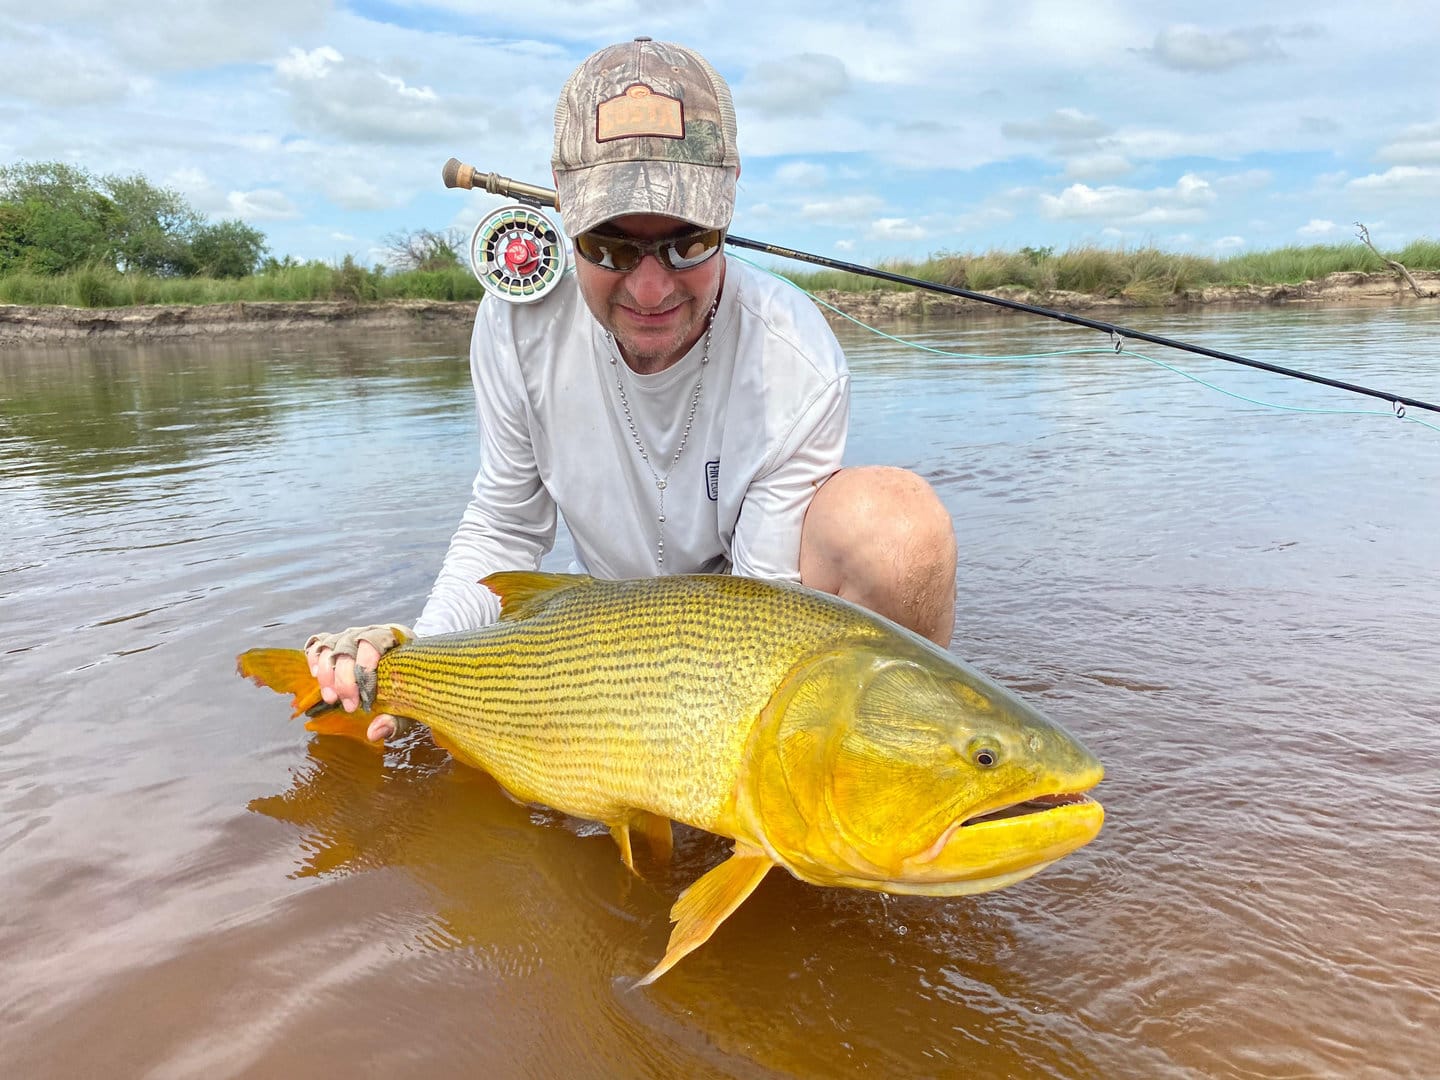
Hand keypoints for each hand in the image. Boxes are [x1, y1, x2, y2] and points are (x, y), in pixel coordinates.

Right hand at [303, 624, 412, 741]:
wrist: (410, 666)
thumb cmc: (409, 684)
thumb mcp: (409, 703)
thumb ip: (395, 719)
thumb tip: (373, 732)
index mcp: (394, 638)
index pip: (373, 644)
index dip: (364, 671)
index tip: (363, 700)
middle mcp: (371, 632)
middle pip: (348, 646)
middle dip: (344, 679)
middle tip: (348, 706)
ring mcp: (352, 636)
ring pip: (330, 645)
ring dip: (326, 673)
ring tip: (330, 698)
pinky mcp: (337, 641)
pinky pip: (319, 642)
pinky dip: (314, 657)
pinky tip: (316, 675)